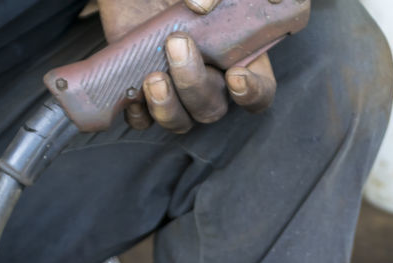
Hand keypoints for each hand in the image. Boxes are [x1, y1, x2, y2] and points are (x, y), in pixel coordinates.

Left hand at [99, 0, 276, 132]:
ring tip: (153, 77)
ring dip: (168, 107)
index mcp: (237, 57)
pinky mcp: (145, 93)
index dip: (252, 93)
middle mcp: (209, 80)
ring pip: (181, 121)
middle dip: (194, 84)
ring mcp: (178, 91)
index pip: (260, 91)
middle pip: (212, 108)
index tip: (235, 75)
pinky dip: (139, 115)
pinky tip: (133, 95)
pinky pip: (145, 121)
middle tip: (177, 44)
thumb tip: (199, 5)